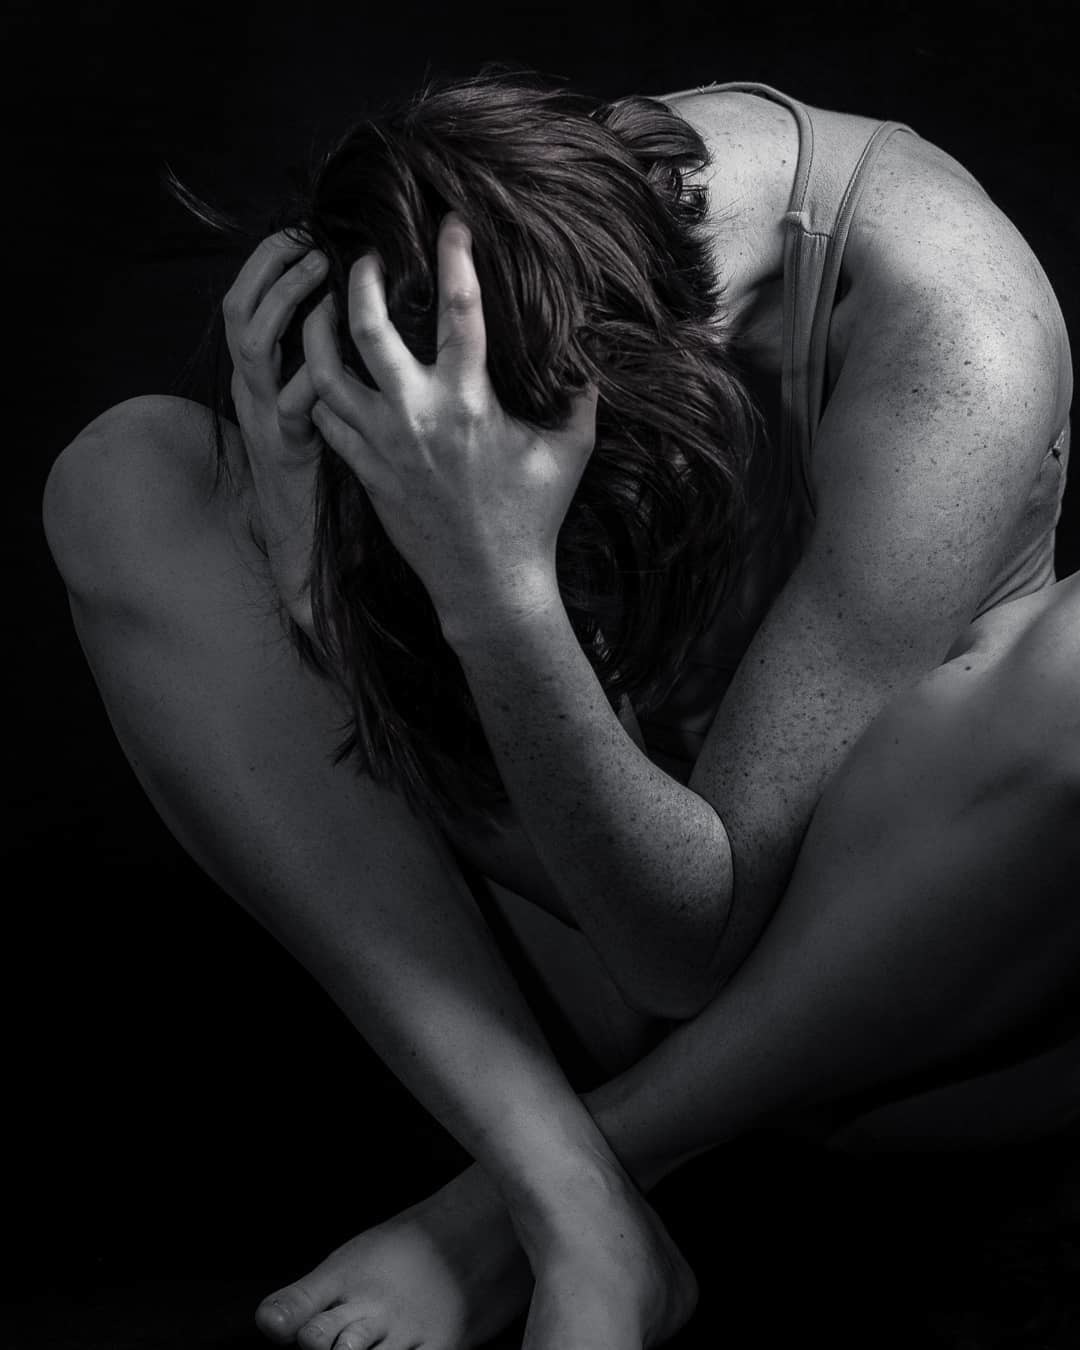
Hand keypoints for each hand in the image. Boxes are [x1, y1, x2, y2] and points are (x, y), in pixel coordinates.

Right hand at [222, 231, 328, 633]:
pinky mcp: (286, 447)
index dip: (266, 262)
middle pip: (239, 311)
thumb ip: (323, 365)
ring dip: (288, 304)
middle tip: (312, 243)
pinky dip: (315, 373)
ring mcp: (263, 417)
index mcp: (256, 375)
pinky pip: (294, 402)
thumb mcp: (311, 407)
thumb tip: (354, 312)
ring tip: (324, 278)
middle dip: (272, 269)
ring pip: (255, 345)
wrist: (298, 540)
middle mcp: (251, 388)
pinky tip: (344, 352)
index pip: (245, 301)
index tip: (300, 231)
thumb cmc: (318, 467)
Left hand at [301, 211, 598, 638]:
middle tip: (360, 256)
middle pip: (366, 327)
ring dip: (319, 331)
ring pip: (326, 373)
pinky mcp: (365, 471)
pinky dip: (322, 390)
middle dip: (358, 279)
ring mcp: (382, 444)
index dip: (455, 256)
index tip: (450, 220)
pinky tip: (328, 374)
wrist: (489, 584)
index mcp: (468, 401)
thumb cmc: (533, 516)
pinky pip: (326, 418)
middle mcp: (417, 414)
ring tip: (324, 307)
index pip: (460, 309)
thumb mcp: (570, 450)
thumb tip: (588, 355)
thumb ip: (579, 397)